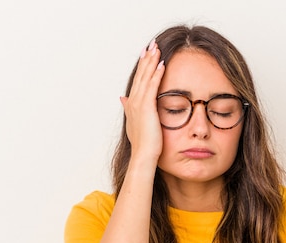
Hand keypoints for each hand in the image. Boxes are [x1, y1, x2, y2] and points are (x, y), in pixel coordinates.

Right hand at [120, 39, 165, 162]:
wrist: (143, 155)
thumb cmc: (144, 145)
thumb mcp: (135, 124)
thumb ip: (130, 110)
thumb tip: (123, 99)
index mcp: (132, 105)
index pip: (138, 81)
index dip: (142, 67)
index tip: (146, 54)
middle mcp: (133, 102)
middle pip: (140, 75)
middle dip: (146, 59)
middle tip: (151, 44)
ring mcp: (138, 104)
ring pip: (145, 77)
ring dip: (151, 62)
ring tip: (157, 48)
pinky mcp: (146, 107)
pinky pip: (152, 86)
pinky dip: (156, 74)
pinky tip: (162, 64)